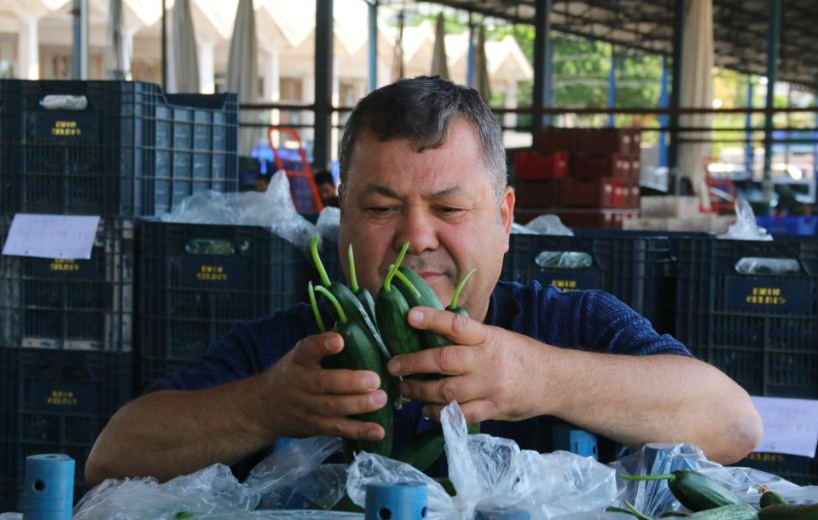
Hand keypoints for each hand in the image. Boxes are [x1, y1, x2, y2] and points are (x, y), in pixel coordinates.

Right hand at [260, 332, 387, 441]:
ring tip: (381, 399)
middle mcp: (301, 383)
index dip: (323, 344)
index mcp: (299, 359)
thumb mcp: (302, 355)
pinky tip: (379, 431)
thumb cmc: (294, 374)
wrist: (265, 407)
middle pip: (323, 383)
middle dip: (350, 382)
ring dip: (358, 405)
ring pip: (332, 408)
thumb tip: (356, 324)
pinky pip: (338, 429)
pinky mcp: (315, 426)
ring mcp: (307, 407)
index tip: (339, 340)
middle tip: (375, 379)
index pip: (308, 349)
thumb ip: (324, 345)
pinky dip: (359, 431)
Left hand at [386, 308, 555, 423]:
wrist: (554, 380)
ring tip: (405, 389)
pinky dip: (439, 414)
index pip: (457, 325)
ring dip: (421, 392)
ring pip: (447, 391)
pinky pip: (460, 415)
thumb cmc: (520, 355)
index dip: (432, 319)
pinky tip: (427, 410)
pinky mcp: (493, 409)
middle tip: (393, 366)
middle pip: (444, 361)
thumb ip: (470, 337)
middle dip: (413, 363)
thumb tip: (434, 329)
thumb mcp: (498, 336)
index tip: (410, 316)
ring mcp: (490, 387)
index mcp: (488, 337)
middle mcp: (487, 361)